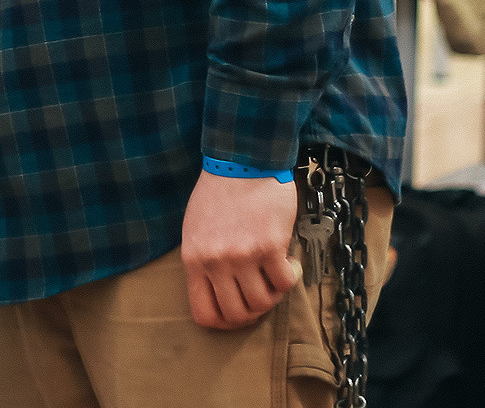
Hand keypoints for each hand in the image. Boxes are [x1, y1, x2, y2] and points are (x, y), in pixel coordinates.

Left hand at [182, 171, 300, 329]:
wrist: (243, 162)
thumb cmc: (218, 192)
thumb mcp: (195, 228)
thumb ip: (203, 261)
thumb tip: (218, 292)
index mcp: (193, 259)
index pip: (204, 314)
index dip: (225, 322)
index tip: (239, 313)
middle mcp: (216, 262)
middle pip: (237, 315)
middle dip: (253, 312)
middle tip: (262, 293)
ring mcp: (242, 256)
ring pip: (263, 303)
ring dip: (274, 294)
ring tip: (275, 273)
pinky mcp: (269, 246)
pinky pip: (285, 283)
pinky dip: (291, 277)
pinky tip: (289, 261)